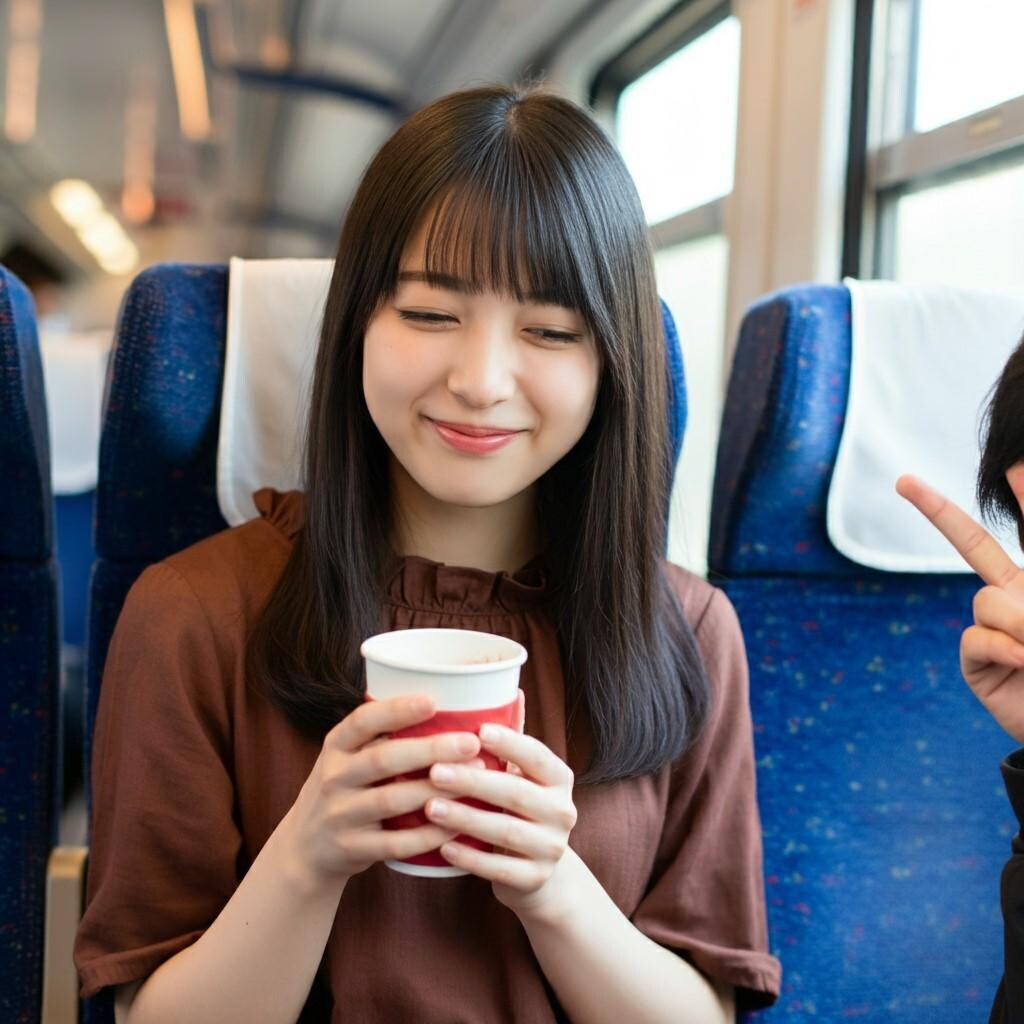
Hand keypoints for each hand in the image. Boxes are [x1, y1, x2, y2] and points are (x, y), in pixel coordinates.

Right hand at [282, 695, 483, 890]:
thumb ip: (380, 736)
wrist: (304, 849)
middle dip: (430, 749)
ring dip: (435, 790)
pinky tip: (456, 825)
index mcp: (336, 746)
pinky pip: (395, 843)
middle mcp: (333, 777)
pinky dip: (427, 835)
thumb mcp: (347, 757)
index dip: (397, 710)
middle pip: (383, 759)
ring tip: (474, 779)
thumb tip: (446, 705)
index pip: (362, 721)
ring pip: (392, 801)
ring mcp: (340, 815)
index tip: (433, 701)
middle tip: (471, 742)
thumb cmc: (343, 789)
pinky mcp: (352, 849)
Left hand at [422, 691, 578, 918]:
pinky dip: (469, 858)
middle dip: (473, 781)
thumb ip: (512, 738)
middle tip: (434, 771)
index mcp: (560, 778)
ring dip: (465, 817)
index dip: (510, 743)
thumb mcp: (522, 775)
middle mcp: (563, 811)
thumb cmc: (518, 809)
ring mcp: (552, 848)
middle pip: (516, 793)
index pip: (538, 755)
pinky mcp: (535, 880)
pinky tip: (442, 847)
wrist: (538, 874)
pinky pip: (499, 868)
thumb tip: (507, 686)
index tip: (477, 731)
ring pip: (505, 830)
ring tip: (429, 806)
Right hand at [897, 469, 1023, 743]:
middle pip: (971, 544)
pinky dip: (1000, 647)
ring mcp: (993, 629)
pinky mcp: (976, 662)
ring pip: (987, 601)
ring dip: (1018, 624)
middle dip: (936, 510)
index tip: (1011, 463)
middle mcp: (1015, 598)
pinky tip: (1023, 664)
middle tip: (903, 481)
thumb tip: (995, 603)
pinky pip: (975, 636)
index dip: (1022, 494)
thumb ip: (1023, 602)